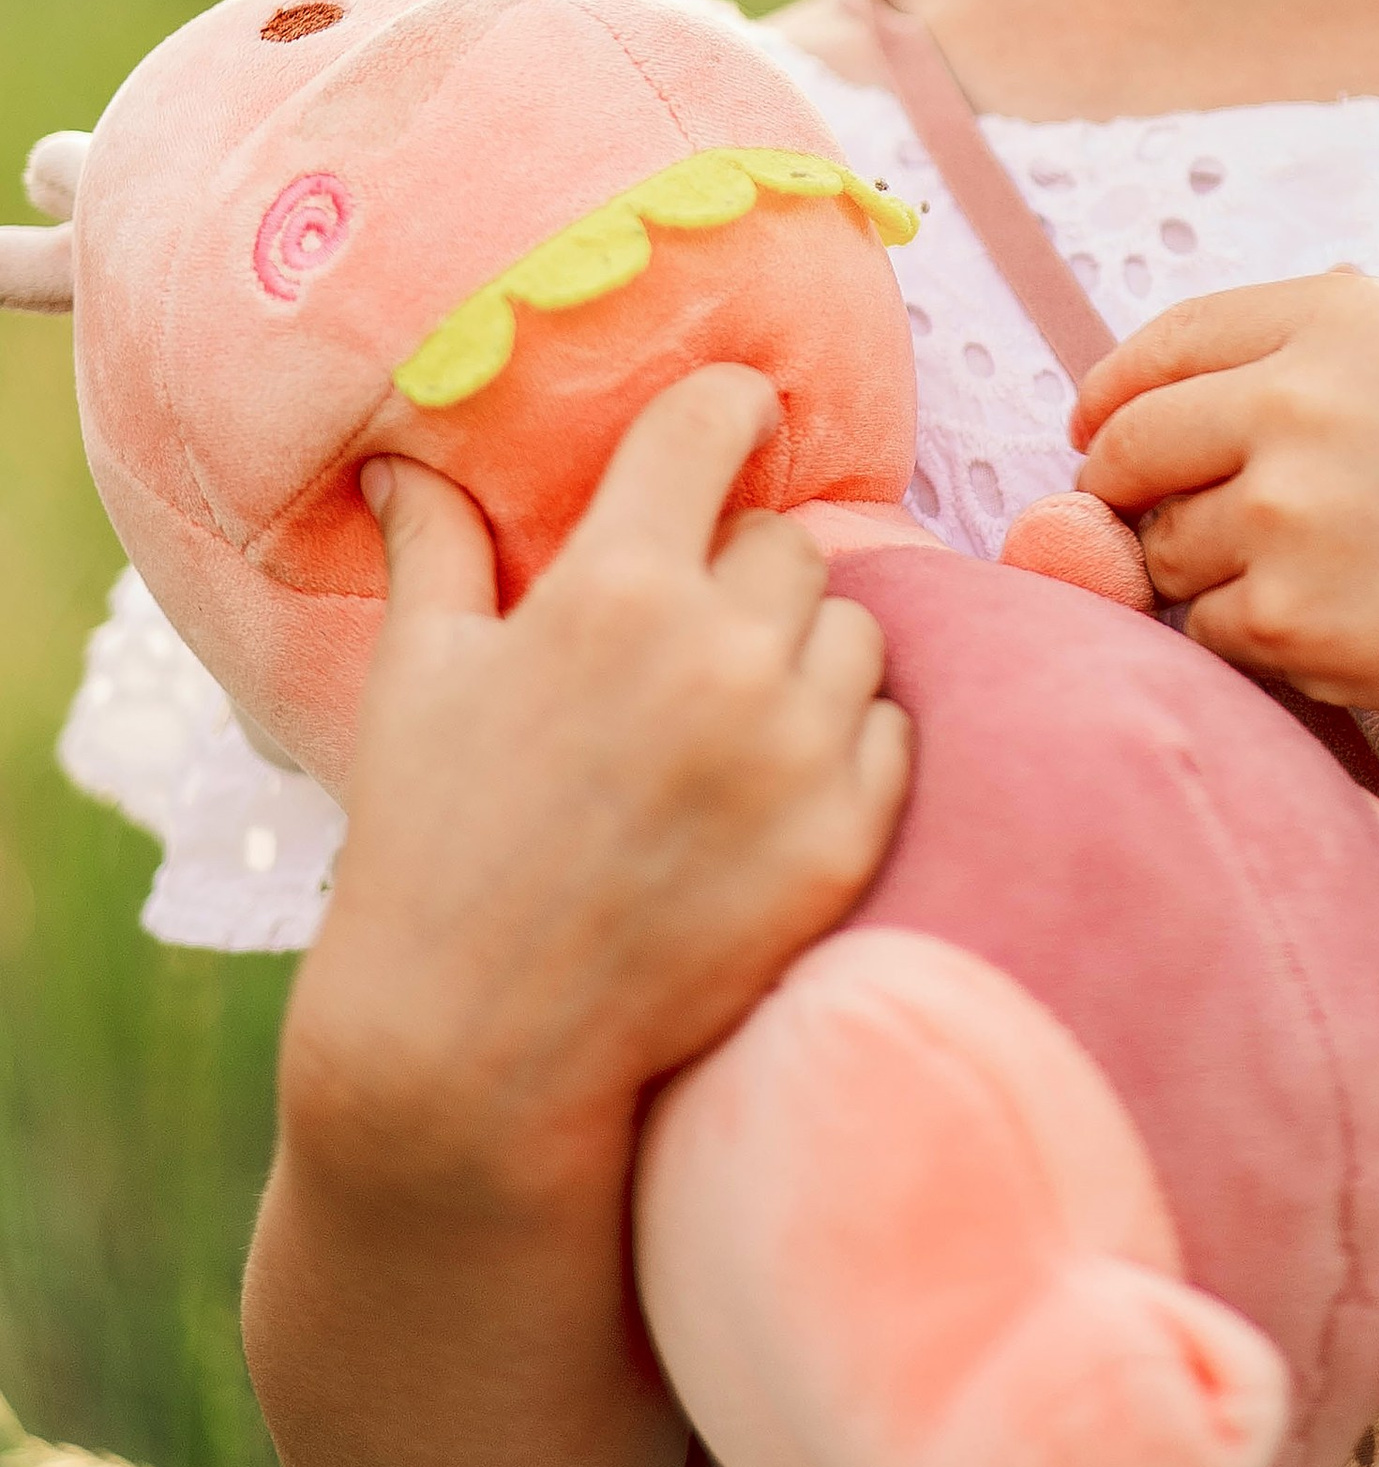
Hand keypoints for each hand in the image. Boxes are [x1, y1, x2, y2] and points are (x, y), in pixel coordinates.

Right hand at [282, 367, 911, 1214]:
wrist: (481, 1055)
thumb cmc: (432, 852)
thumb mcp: (417, 682)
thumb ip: (432, 547)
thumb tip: (400, 454)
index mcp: (612, 589)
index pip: (715, 422)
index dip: (729, 412)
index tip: (734, 426)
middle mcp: (721, 653)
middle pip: (788, 539)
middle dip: (739, 569)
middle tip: (683, 636)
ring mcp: (795, 749)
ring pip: (853, 627)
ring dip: (802, 653)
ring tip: (723, 721)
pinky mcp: (847, 837)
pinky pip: (890, 730)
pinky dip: (844, 742)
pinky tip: (766, 786)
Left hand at [1071, 272, 1378, 768]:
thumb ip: (1317, 369)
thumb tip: (1160, 408)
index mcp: (1345, 316)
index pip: (1161, 347)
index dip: (1117, 400)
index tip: (1101, 435)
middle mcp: (1302, 393)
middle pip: (1130, 450)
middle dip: (1134, 498)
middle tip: (1177, 534)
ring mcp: (1290, 506)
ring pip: (1166, 553)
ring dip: (1213, 581)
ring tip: (1337, 588)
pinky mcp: (1295, 614)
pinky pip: (1211, 635)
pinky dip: (1260, 647)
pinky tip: (1360, 638)